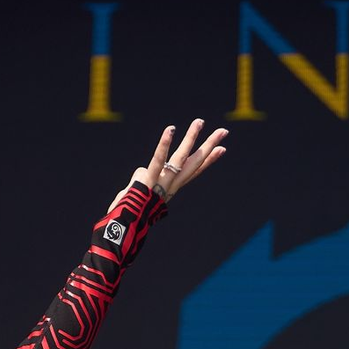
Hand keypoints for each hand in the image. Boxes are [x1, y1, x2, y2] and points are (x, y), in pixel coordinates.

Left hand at [109, 119, 228, 210]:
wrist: (124, 227)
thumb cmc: (128, 212)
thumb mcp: (138, 193)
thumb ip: (141, 180)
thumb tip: (141, 172)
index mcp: (170, 189)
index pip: (193, 171)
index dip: (209, 160)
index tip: (222, 149)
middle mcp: (171, 186)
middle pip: (194, 163)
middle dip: (210, 146)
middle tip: (224, 131)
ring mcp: (162, 183)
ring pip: (180, 158)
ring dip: (191, 138)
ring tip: (199, 121)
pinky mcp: (149, 180)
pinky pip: (158, 160)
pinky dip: (164, 144)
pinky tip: (171, 129)